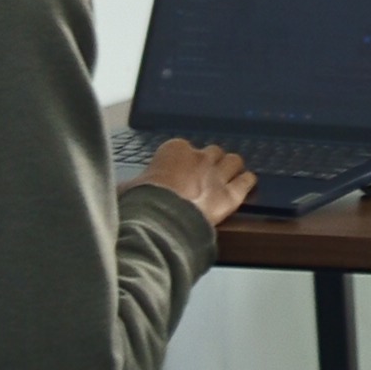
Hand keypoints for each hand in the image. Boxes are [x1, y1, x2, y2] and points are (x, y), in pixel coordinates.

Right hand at [133, 137, 255, 220]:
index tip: (180, 171)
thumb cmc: (142, 203)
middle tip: (206, 175)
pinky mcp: (231, 195)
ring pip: (234, 161)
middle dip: (210, 162)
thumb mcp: (128, 188)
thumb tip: (123, 191)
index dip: (184, 161)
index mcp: (174, 150)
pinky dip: (247, 182)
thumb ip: (132, 184)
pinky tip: (246, 184)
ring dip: (231, 168)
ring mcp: (218, 175)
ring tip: (229, 175)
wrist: (160, 220)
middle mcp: (199, 158)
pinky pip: (247, 181)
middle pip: (213, 152)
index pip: (185, 148)